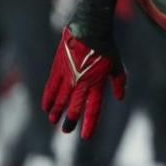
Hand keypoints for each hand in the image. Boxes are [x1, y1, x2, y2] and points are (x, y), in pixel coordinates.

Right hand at [41, 25, 125, 139]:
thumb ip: (119, 82)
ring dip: (56, 112)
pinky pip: (51, 88)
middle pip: (74, 108)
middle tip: (66, 130)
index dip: (89, 124)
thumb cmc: (106, 46)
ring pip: (60, 100)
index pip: (93, 109)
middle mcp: (81, 83)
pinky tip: (46, 107)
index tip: (86, 137)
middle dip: (70, 121)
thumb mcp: (117, 65)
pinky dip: (48, 99)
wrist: (89, 28)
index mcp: (97, 83)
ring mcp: (68, 77)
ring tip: (54, 121)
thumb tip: (120, 98)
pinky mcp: (58, 69)